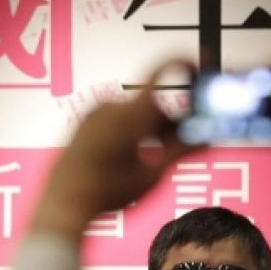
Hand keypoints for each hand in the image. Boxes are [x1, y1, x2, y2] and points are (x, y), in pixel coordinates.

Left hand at [29, 59, 196, 242]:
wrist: (63, 203)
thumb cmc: (106, 191)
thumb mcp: (151, 174)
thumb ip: (181, 151)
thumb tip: (207, 139)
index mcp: (131, 113)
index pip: (162, 70)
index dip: (184, 65)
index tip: (198, 72)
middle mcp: (111, 106)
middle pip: (152, 103)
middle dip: (169, 122)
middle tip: (179, 147)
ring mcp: (94, 113)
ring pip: (134, 112)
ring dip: (149, 129)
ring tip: (149, 159)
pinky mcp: (84, 122)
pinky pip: (116, 118)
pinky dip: (130, 131)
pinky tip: (128, 157)